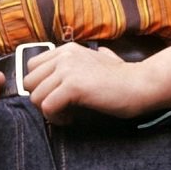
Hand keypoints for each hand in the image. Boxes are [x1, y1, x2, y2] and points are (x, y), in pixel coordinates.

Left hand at [22, 41, 170, 125]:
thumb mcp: (105, 59)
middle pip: (29, 82)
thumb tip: (102, 52)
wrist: (141, 85)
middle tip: (61, 109)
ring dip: (48, 111)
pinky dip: (56, 118)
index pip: (32, 67)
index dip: (40, 86)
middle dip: (41, 99)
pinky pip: (47, 107)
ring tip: (67, 115)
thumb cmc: (124, 78)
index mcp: (67, 49)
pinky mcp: (73, 86)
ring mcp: (68, 69)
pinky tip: (71, 119)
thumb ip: (93, 57)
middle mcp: (64, 55)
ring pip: (36, 96)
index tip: (57, 97)